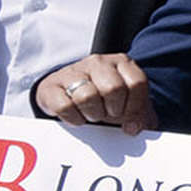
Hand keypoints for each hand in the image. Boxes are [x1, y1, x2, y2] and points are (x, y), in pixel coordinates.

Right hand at [30, 52, 156, 130]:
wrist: (72, 98)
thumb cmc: (107, 102)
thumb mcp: (129, 106)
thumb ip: (140, 117)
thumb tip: (132, 128)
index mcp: (121, 63)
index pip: (137, 83)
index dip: (135, 107)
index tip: (129, 119)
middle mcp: (97, 62)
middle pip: (113, 89)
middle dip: (113, 109)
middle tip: (107, 114)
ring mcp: (73, 71)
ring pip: (87, 96)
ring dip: (93, 114)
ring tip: (92, 115)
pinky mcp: (51, 85)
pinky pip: (64, 106)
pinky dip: (73, 119)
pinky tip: (77, 118)